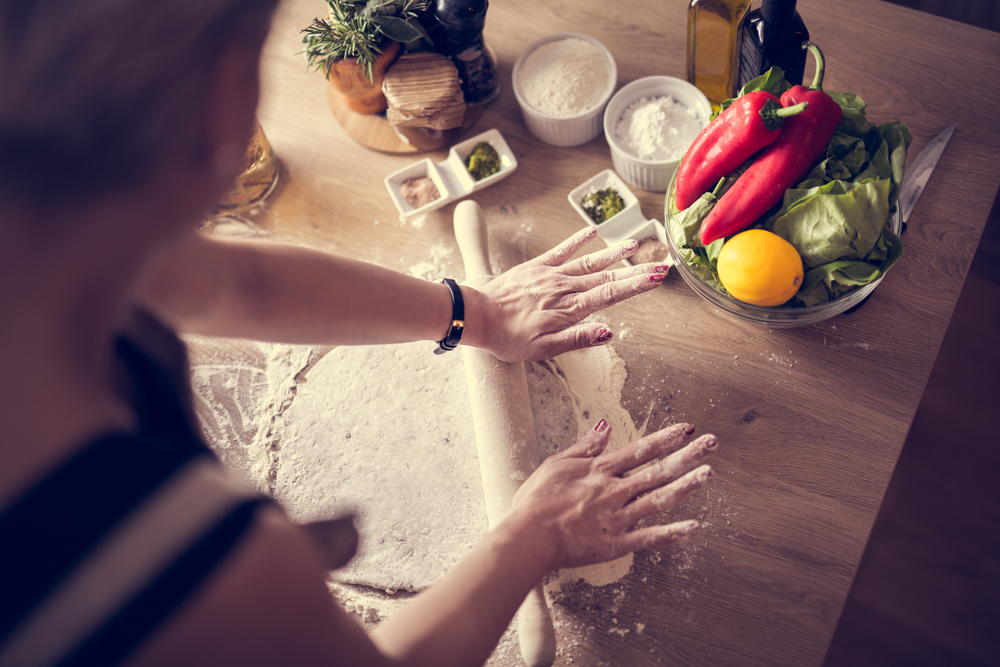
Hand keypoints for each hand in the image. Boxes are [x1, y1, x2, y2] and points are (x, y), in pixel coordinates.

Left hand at [470, 227, 668, 361]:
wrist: (475, 316)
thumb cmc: (509, 338)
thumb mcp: (544, 349)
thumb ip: (577, 339)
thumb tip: (609, 332)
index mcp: (570, 309)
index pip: (611, 295)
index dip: (637, 286)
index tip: (658, 277)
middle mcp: (564, 288)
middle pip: (607, 278)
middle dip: (636, 272)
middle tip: (662, 264)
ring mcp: (550, 275)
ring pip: (589, 262)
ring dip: (614, 253)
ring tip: (635, 243)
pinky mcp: (536, 267)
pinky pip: (561, 251)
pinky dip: (577, 241)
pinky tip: (592, 231)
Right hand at [510, 421, 714, 569]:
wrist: (529, 535)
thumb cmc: (536, 500)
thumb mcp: (557, 464)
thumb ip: (585, 446)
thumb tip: (604, 427)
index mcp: (600, 470)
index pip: (640, 449)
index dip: (665, 437)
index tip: (688, 428)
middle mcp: (615, 490)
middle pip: (657, 470)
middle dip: (687, 455)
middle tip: (712, 443)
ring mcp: (619, 517)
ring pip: (659, 500)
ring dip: (686, 486)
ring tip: (709, 474)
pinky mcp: (617, 543)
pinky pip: (650, 537)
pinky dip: (672, 533)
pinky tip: (694, 527)